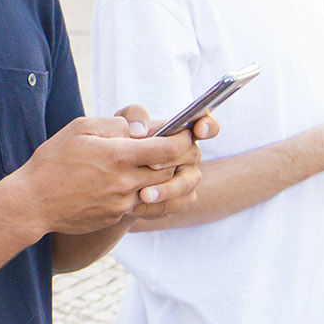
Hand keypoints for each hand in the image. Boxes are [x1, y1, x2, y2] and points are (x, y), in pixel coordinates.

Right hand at [13, 109, 203, 234]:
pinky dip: (151, 195)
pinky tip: (144, 185)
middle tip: (180, 148)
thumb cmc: (54, 160)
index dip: (184, 139)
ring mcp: (122, 204)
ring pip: (162, 192)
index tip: (186, 133)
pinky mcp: (116, 218)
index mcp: (118, 155)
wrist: (33, 202)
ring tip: (164, 167)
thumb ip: (116, 125)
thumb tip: (143, 129)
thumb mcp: (80, 128)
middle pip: (172, 172)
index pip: (169, 148)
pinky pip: (145, 207)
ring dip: (168, 179)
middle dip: (181, 159)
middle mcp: (125, 182)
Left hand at [122, 104, 214, 222]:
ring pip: (185, 185)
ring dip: (165, 190)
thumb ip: (133, 116)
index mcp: (184, 132)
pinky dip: (156, 207)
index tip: (199, 129)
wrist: (116, 177)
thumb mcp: (125, 124)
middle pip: (192, 155)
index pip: (207, 126)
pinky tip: (137, 207)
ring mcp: (189, 178)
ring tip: (143, 195)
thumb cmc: (125, 142)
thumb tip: (140, 130)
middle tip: (150, 166)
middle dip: (171, 160)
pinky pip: (175, 205)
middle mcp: (191, 154)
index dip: (208, 126)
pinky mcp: (182, 199)